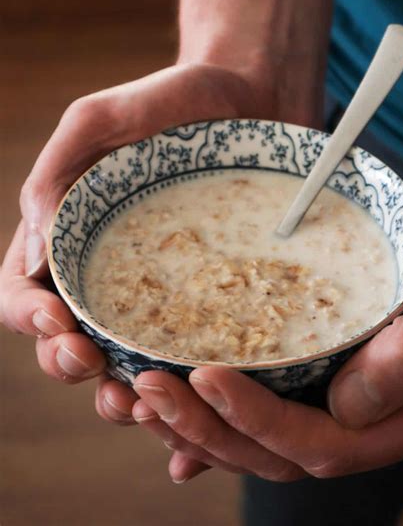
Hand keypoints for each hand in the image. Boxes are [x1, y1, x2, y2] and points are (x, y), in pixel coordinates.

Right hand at [0, 62, 272, 417]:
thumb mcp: (99, 120)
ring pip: (122, 367)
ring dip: (119, 399)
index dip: (32, 321)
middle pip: (65, 344)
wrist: (251, 96)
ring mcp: (160, 296)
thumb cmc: (172, 102)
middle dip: (69, 367)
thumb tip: (34, 253)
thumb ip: (55, 175)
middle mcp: (109, 277)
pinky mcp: (211, 305)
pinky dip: (184, 404)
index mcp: (70, 239)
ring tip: (143, 403)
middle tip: (95, 367)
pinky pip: (189, 362)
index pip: (25, 295)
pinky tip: (193, 432)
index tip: (62, 322)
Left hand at [132, 154, 402, 482]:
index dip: (262, 422)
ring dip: (209, 421)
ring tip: (147, 397)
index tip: (204, 378)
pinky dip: (230, 404)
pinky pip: (280, 391)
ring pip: (275, 428)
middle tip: (149, 392)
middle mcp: (388, 407)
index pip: (332, 444)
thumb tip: (347, 410)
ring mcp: (360, 382)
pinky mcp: (337, 354)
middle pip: (288, 449)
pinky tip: (187, 401)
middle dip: (214, 428)